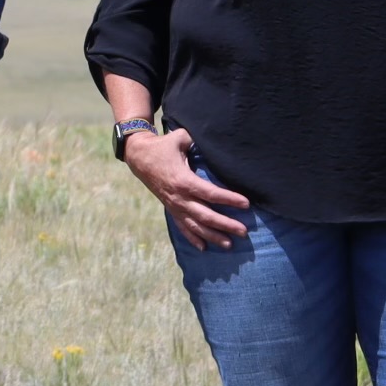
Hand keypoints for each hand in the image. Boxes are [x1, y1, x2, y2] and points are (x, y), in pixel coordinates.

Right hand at [121, 126, 249, 248]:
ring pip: (195, 226)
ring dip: (213, 236)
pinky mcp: (170, 209)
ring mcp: (174, 206)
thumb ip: (197, 140)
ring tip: (230, 244)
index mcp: (183, 180)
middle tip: (244, 231)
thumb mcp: (180, 138)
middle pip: (206, 215)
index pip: (210, 193)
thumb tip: (215, 140)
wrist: (139, 158)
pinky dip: (193, 238)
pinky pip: (182, 227)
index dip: (229, 199)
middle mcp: (179, 197)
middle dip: (226, 224)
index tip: (246, 204)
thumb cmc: (163, 146)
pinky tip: (205, 248)